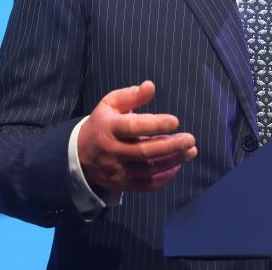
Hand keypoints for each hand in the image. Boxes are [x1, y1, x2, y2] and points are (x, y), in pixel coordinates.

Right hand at [78, 81, 197, 192]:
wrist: (80, 155)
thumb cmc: (102, 124)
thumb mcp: (110, 104)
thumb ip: (131, 96)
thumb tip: (150, 86)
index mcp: (109, 128)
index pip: (133, 127)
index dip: (155, 125)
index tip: (175, 121)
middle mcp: (112, 151)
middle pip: (144, 151)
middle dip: (170, 146)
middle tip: (190, 140)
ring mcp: (117, 171)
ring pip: (148, 169)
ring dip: (172, 161)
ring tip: (191, 152)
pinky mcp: (123, 184)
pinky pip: (146, 185)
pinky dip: (164, 178)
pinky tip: (177, 166)